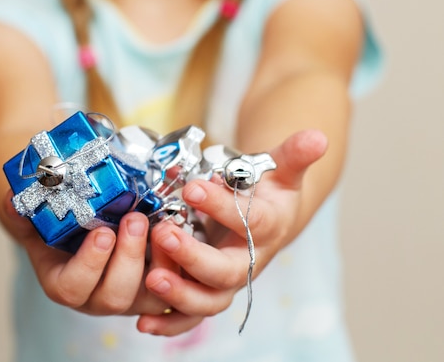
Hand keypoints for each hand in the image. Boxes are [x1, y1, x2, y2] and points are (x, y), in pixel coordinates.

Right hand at [2, 192, 169, 315]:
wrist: (80, 228)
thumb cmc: (59, 228)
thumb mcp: (37, 219)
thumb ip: (24, 212)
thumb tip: (14, 200)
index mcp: (65, 284)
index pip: (73, 288)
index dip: (90, 264)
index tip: (102, 232)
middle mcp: (97, 297)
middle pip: (114, 296)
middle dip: (128, 257)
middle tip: (135, 219)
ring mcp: (129, 295)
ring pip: (150, 297)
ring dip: (160, 262)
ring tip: (163, 225)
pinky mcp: (155, 286)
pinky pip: (174, 287)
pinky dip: (181, 264)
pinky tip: (181, 231)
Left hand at [137, 129, 327, 334]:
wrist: (268, 217)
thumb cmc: (269, 192)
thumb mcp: (282, 169)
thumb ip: (294, 154)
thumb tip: (317, 137)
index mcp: (267, 228)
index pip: (250, 221)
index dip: (223, 207)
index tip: (193, 186)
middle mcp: (249, 261)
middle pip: (226, 271)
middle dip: (194, 256)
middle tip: (164, 233)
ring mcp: (227, 281)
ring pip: (209, 300)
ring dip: (180, 293)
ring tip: (152, 278)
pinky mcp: (207, 291)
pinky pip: (191, 316)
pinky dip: (170, 323)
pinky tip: (144, 324)